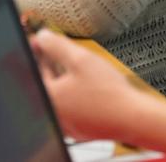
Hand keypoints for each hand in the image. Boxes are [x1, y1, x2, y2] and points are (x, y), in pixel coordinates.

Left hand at [30, 28, 148, 142]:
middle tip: (50, 46)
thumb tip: (42, 37)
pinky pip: (68, 106)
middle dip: (44, 63)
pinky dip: (69, 91)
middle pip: (42, 83)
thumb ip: (57, 45)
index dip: (34, 52)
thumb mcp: (81, 59)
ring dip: (57, 76)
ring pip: (56, 95)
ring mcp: (66, 124)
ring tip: (66, 60)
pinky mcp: (79, 128)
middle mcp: (54, 114)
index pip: (32, 71)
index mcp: (49, 98)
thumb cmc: (108, 93)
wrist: (133, 119)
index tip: (37, 41)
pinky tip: (81, 81)